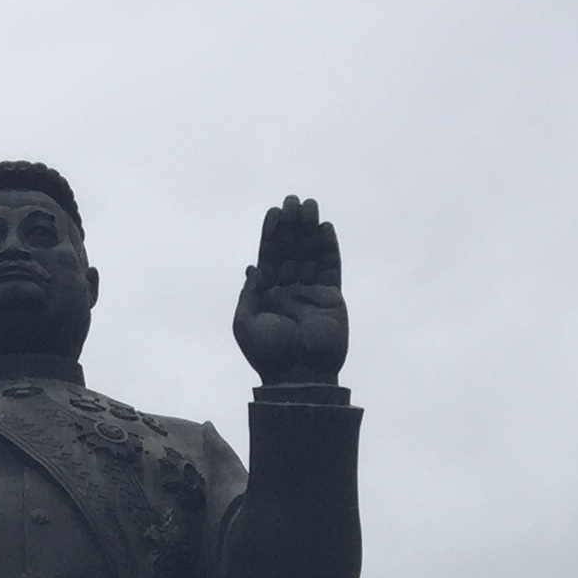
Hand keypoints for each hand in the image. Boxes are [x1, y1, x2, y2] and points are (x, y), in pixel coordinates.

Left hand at [233, 196, 347, 386]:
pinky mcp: (332, 298)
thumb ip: (248, 294)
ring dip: (309, 229)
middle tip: (293, 200)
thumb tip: (253, 266)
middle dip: (291, 225)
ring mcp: (311, 293)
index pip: (269, 256)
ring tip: (310, 205)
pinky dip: (329, 247)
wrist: (299, 377)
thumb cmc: (268, 354)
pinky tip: (325, 227)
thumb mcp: (245, 324)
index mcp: (267, 294)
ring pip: (311, 253)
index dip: (271, 234)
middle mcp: (289, 290)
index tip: (274, 212)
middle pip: (290, 250)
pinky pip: (332, 267)